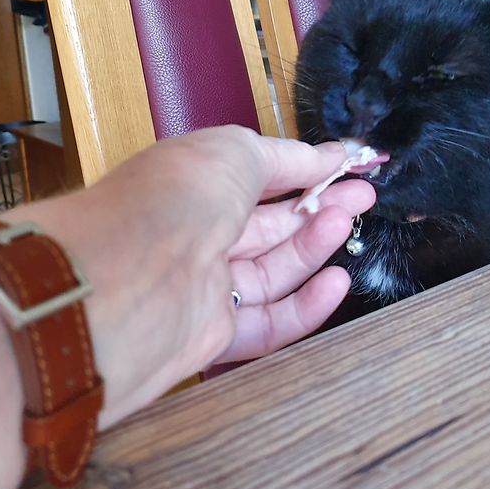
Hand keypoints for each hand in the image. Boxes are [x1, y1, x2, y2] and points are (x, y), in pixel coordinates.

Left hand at [5, 126, 375, 426]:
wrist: (124, 283)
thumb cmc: (173, 200)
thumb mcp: (233, 153)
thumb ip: (284, 158)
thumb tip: (326, 157)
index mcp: (192, 180)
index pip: (257, 173)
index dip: (305, 168)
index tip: (352, 164)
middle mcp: (194, 230)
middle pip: (268, 222)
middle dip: (319, 204)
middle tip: (364, 195)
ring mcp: (201, 284)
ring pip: (271, 269)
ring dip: (314, 245)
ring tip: (350, 222)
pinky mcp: (209, 336)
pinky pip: (266, 321)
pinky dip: (304, 305)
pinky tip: (335, 281)